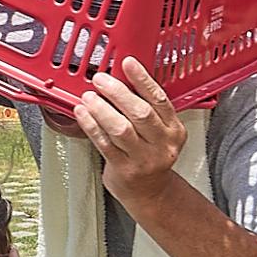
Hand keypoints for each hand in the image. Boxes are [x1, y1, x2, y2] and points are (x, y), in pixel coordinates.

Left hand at [69, 58, 188, 194]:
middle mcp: (162, 144)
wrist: (150, 193)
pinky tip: (83, 113)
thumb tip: (121, 79)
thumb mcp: (159, 132)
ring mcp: (143, 159)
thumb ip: (146, 109)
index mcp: (174, 130)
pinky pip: (104, 143)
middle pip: (140, 113)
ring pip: (121, 129)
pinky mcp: (124, 169)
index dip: (142, 79)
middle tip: (101, 80)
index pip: (159, 99)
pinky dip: (91, 125)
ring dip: (101, 109)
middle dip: (117, 92)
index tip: (128, 63)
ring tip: (89, 96)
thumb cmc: (150, 157)